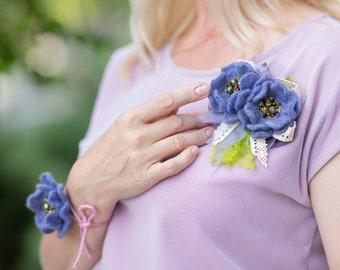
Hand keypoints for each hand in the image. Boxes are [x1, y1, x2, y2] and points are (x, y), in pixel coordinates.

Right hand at [66, 83, 213, 221]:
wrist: (89, 181)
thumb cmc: (109, 149)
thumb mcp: (122, 126)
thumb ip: (148, 115)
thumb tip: (176, 104)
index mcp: (130, 119)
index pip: (165, 101)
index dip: (187, 93)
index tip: (206, 88)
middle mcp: (137, 136)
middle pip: (177, 122)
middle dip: (198, 118)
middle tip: (211, 118)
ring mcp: (142, 157)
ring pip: (179, 142)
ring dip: (198, 136)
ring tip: (209, 132)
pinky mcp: (146, 176)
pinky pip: (173, 166)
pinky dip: (187, 158)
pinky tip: (195, 152)